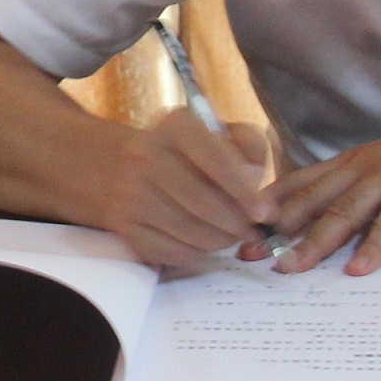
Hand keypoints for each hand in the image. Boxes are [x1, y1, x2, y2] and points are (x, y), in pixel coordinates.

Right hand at [77, 109, 274, 266]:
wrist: (117, 165)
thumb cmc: (183, 152)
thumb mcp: (215, 132)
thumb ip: (248, 145)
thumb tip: (257, 179)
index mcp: (176, 126)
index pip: (215, 159)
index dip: (244, 191)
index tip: (264, 213)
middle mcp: (146, 155)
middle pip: (204, 203)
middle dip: (236, 224)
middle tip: (252, 232)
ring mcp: (131, 192)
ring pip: (190, 232)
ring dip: (219, 242)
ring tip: (230, 237)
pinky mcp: (123, 225)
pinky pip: (170, 251)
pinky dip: (196, 254)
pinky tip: (204, 245)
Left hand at [254, 110, 380, 273]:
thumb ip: (361, 193)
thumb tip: (329, 225)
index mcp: (353, 161)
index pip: (300, 183)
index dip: (270, 206)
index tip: (242, 230)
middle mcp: (364, 166)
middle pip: (312, 200)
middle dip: (278, 230)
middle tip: (251, 256)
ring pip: (343, 212)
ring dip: (315, 242)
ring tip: (292, 267)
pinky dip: (373, 247)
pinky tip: (357, 269)